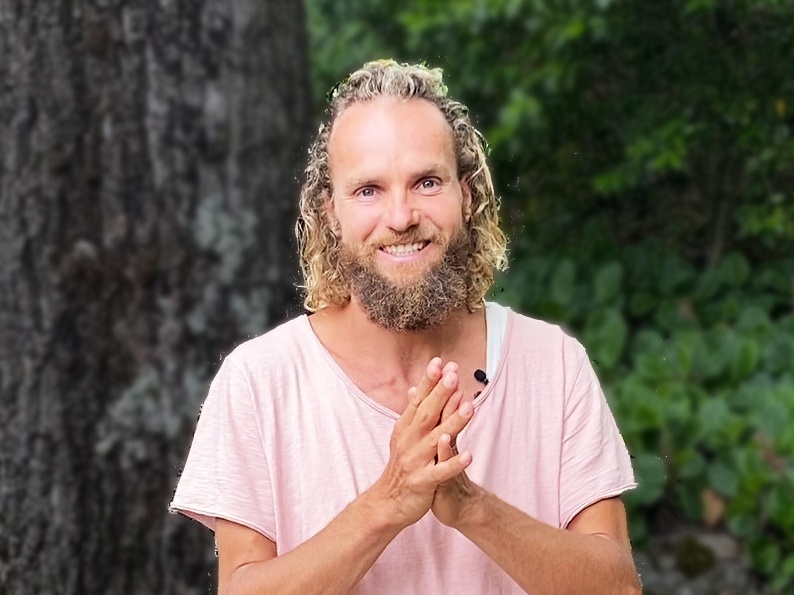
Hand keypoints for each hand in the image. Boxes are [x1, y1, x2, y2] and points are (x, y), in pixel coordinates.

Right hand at [370, 358, 473, 529]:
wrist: (388, 503)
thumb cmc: (401, 467)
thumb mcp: (404, 437)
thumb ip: (413, 413)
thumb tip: (416, 388)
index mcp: (405, 429)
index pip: (418, 400)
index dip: (428, 381)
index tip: (439, 362)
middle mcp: (409, 441)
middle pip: (427, 414)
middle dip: (441, 393)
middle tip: (454, 374)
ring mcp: (416, 461)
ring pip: (437, 439)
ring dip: (453, 423)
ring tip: (469, 407)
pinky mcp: (424, 482)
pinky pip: (441, 472)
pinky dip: (454, 463)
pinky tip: (470, 455)